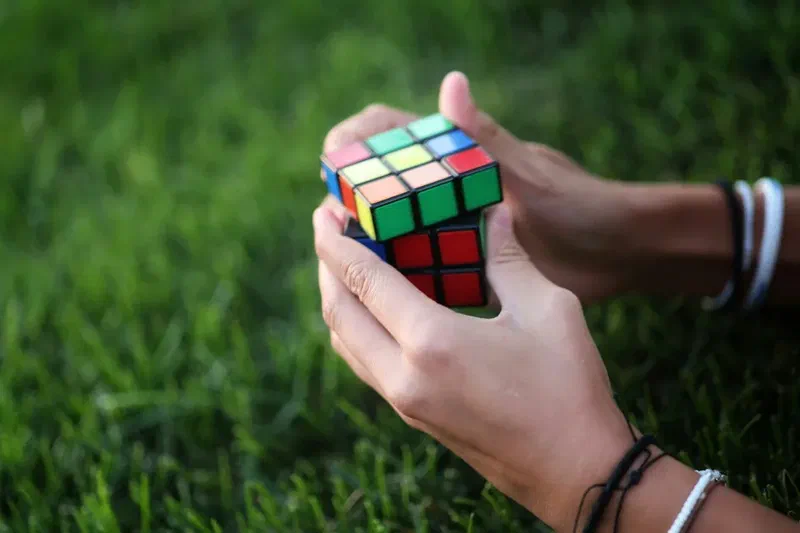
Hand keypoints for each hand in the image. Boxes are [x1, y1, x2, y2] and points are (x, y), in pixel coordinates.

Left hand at [313, 197, 632, 530]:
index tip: (324, 210)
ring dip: (337, 298)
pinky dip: (356, 329)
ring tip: (347, 264)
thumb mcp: (545, 309)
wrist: (574, 470)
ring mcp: (404, 401)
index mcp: (431, 342)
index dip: (337, 241)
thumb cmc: (566, 388)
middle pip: (338, 311)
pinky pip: (365, 364)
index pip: (363, 279)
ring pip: (345, 342)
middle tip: (331, 228)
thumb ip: (508, 258)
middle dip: (327, 265)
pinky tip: (377, 310)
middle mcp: (403, 375)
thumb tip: (494, 213)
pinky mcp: (413, 415)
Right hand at [321, 72, 637, 304]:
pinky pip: (418, 264)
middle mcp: (448, 186)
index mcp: (459, 156)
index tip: (331, 167)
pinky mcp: (465, 258)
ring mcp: (454, 223)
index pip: (389, 130)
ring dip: (368, 241)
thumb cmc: (581, 208)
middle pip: (381, 181)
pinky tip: (383, 296)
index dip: (353, 142)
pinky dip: (398, 274)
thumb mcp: (528, 177)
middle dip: (351, 199)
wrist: (619, 254)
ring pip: (394, 227)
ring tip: (343, 264)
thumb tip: (451, 81)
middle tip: (330, 227)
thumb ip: (485, 140)